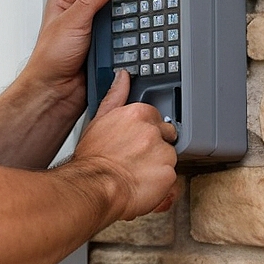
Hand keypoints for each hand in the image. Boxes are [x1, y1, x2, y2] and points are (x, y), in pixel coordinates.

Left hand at [21, 0, 117, 117]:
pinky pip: (118, 40)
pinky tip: (125, 40)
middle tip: (127, 3)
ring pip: (115, 20)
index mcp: (65, 2)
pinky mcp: (101, 49)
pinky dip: (123, 40)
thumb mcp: (71, 22)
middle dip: (117, 3)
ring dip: (120, 25)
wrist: (55, 92)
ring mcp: (91, 33)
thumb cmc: (49, 59)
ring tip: (125, 24)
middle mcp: (78, 16)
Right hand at [73, 70, 177, 221]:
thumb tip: (122, 76)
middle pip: (166, 138)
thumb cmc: (92, 158)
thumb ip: (115, 96)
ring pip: (168, 159)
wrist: (93, 187)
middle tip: (135, 160)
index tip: (137, 143)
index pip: (156, 119)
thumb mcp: (99, 120)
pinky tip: (142, 184)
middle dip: (155, 149)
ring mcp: (163, 153)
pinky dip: (160, 184)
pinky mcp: (169, 174)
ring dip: (157, 167)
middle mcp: (153, 131)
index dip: (146, 133)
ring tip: (136, 174)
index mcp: (138, 114)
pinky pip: (171, 179)